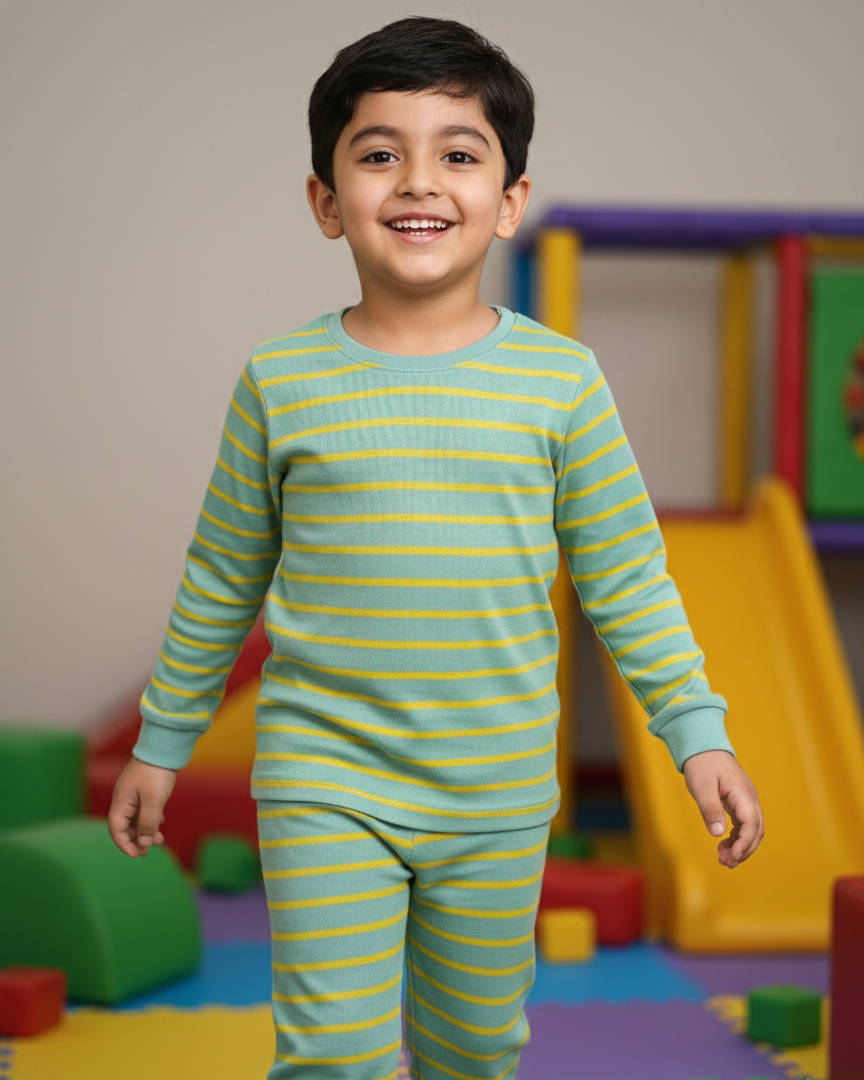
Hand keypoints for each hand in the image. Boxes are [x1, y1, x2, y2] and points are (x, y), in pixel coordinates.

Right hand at [107, 757, 176, 857]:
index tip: (136, 855)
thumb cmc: (156, 772)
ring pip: (136, 818)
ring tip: (159, 839)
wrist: (164, 746)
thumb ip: (148, 822)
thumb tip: (144, 842)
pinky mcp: (144, 788)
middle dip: (137, 839)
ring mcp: (133, 793)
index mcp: (121, 802)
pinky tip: (160, 821)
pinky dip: (150, 818)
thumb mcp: (154, 800)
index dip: (125, 844)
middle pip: (125, 826)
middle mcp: (124, 799)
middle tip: (150, 849)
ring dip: (145, 830)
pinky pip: (143, 809)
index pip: (116, 829)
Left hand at [682, 750, 763, 868]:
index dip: (744, 843)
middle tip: (726, 863)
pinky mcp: (739, 802)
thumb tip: (718, 834)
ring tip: (724, 860)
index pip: (752, 824)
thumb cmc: (701, 764)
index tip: (731, 857)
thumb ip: (710, 809)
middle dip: (744, 850)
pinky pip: (744, 825)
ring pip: (752, 830)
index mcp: (743, 794)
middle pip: (756, 831)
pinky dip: (737, 838)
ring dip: (741, 846)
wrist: (702, 746)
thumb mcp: (702, 787)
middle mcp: (749, 798)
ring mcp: (746, 800)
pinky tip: (724, 846)